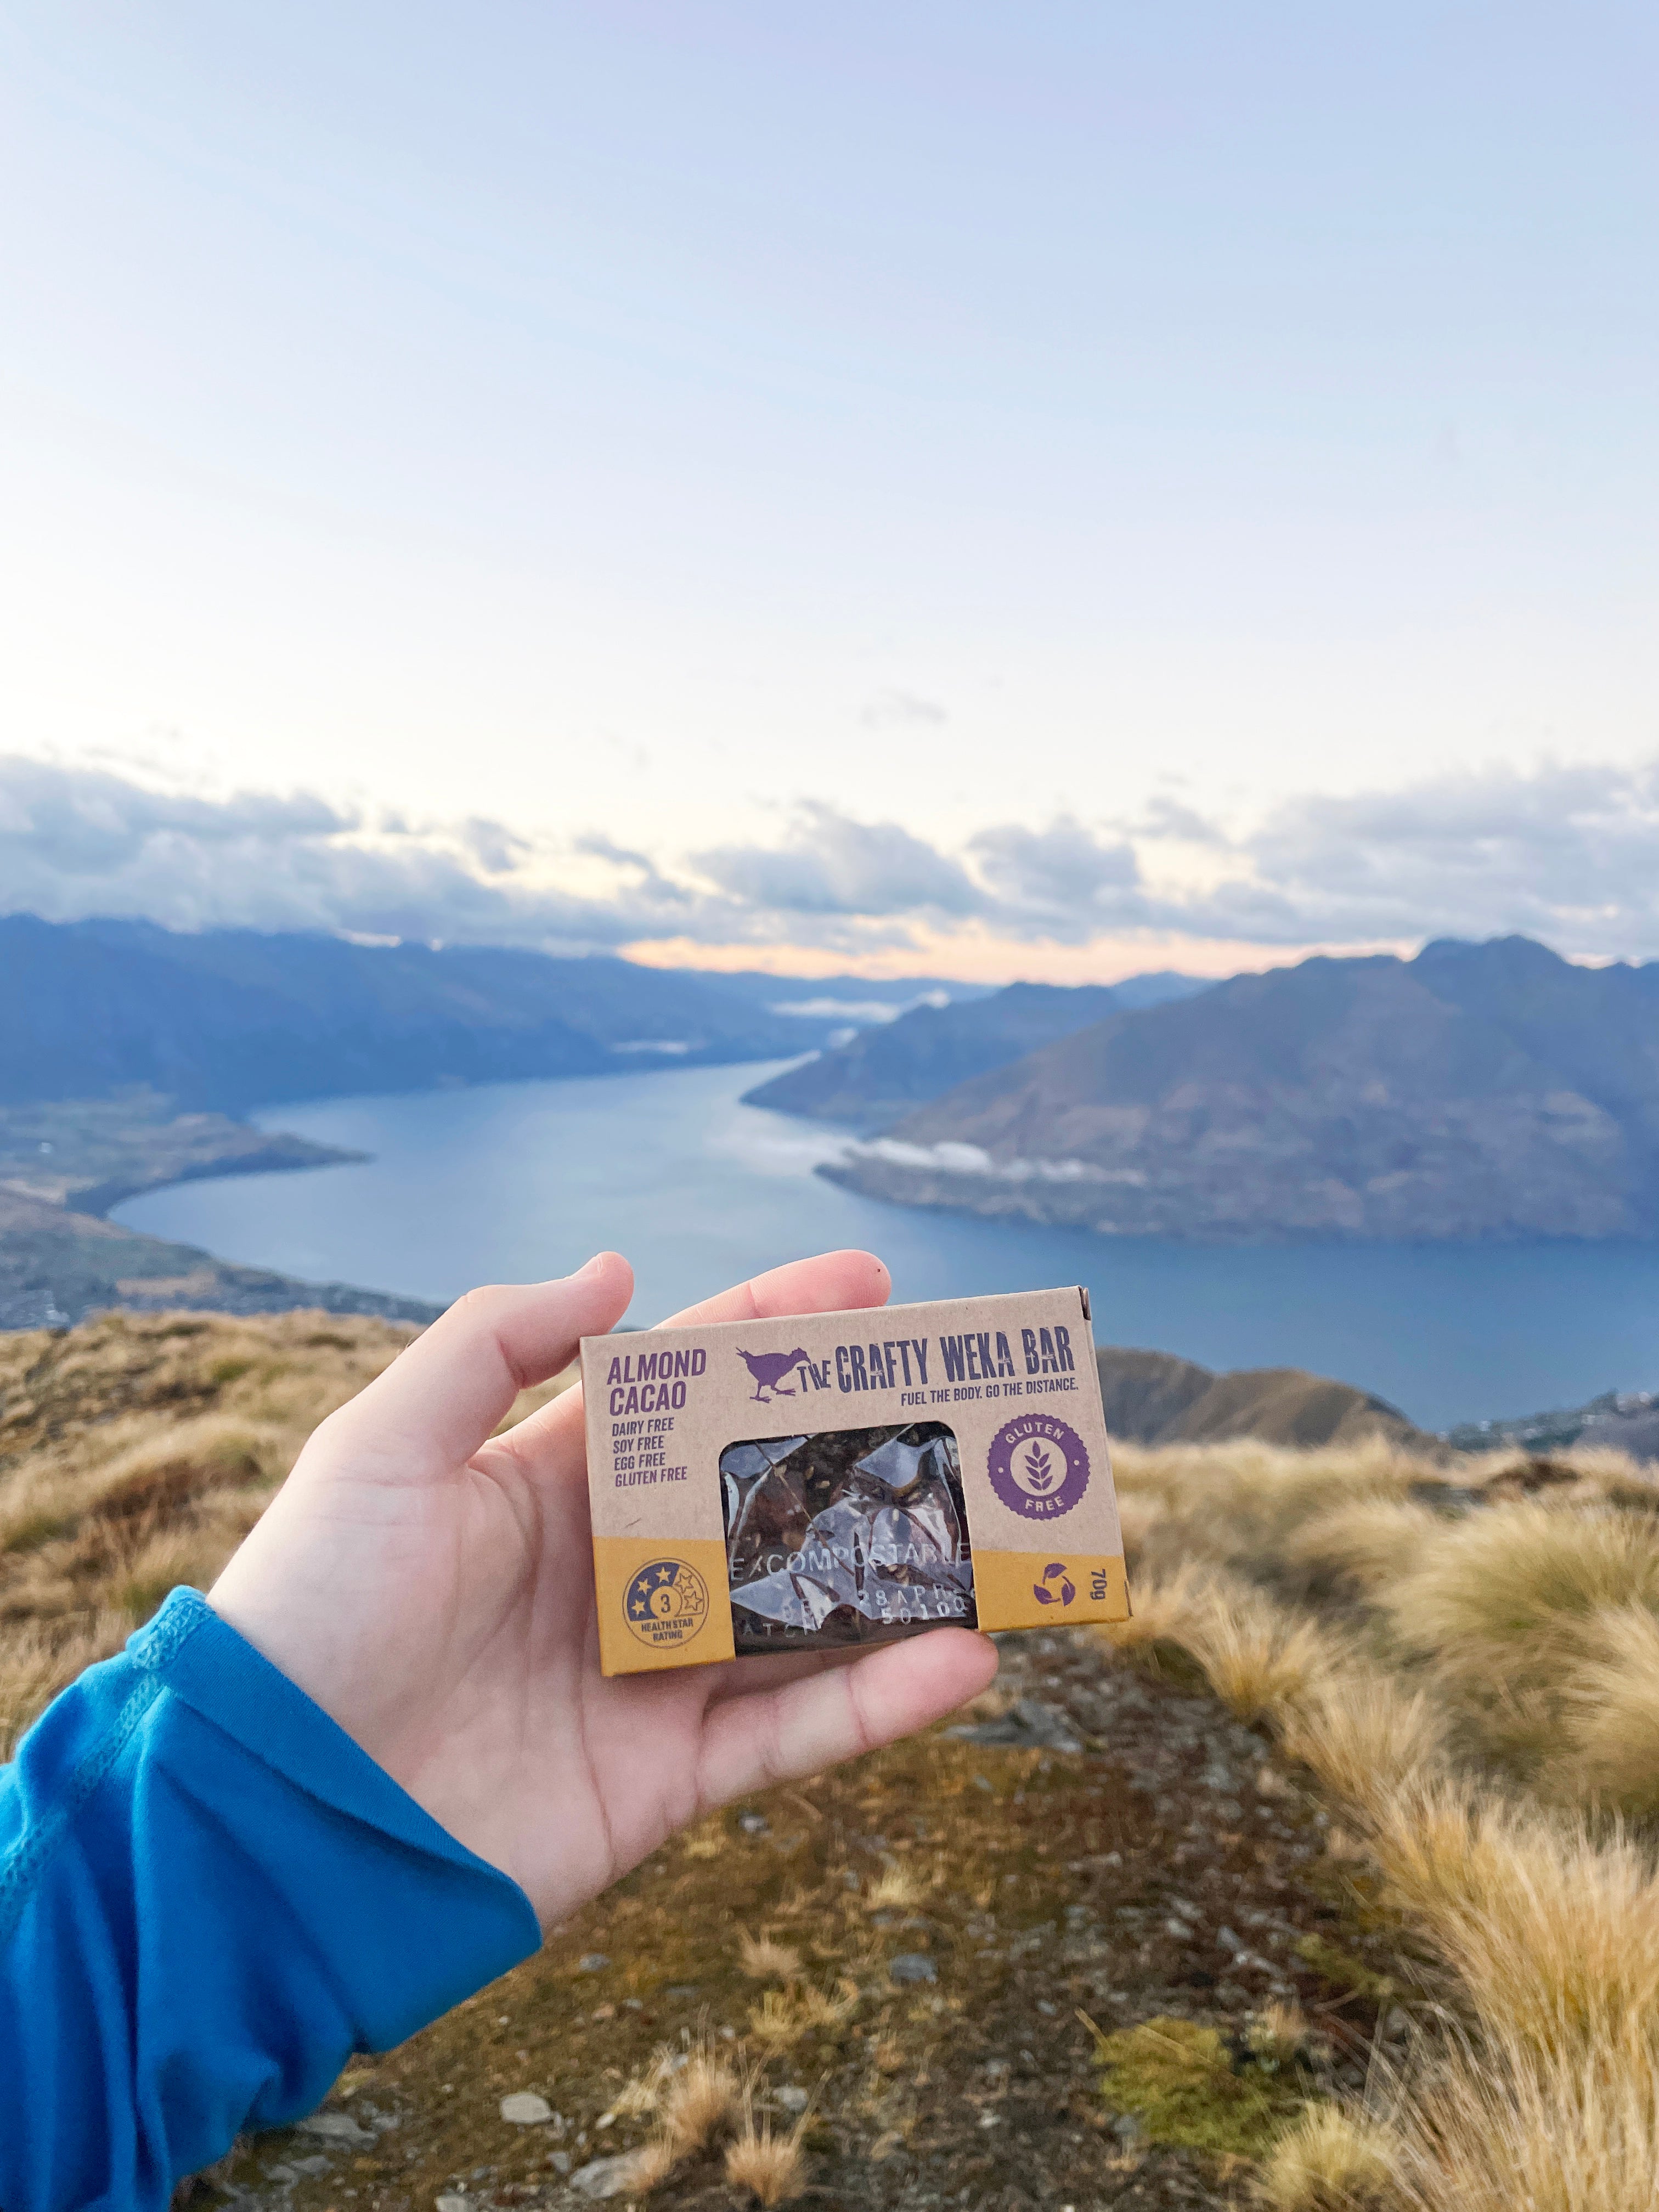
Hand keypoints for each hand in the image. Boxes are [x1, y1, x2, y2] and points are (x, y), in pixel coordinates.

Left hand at [209, 1250, 997, 1926]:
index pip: (695, 1386)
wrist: (270, 1814)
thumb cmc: (313, 1609)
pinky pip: (798, 1734)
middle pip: (774, 1493)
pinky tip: (965, 1658)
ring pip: (810, 1614)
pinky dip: (885, 1700)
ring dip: (906, 1575)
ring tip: (1004, 1530)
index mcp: (560, 1480)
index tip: (873, 1286)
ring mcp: (652, 1676)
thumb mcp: (384, 1447)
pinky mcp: (668, 1780)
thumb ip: (496, 1343)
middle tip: (976, 1402)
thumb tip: (623, 1270)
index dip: (782, 1329)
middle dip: (871, 1445)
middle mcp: (621, 1570)